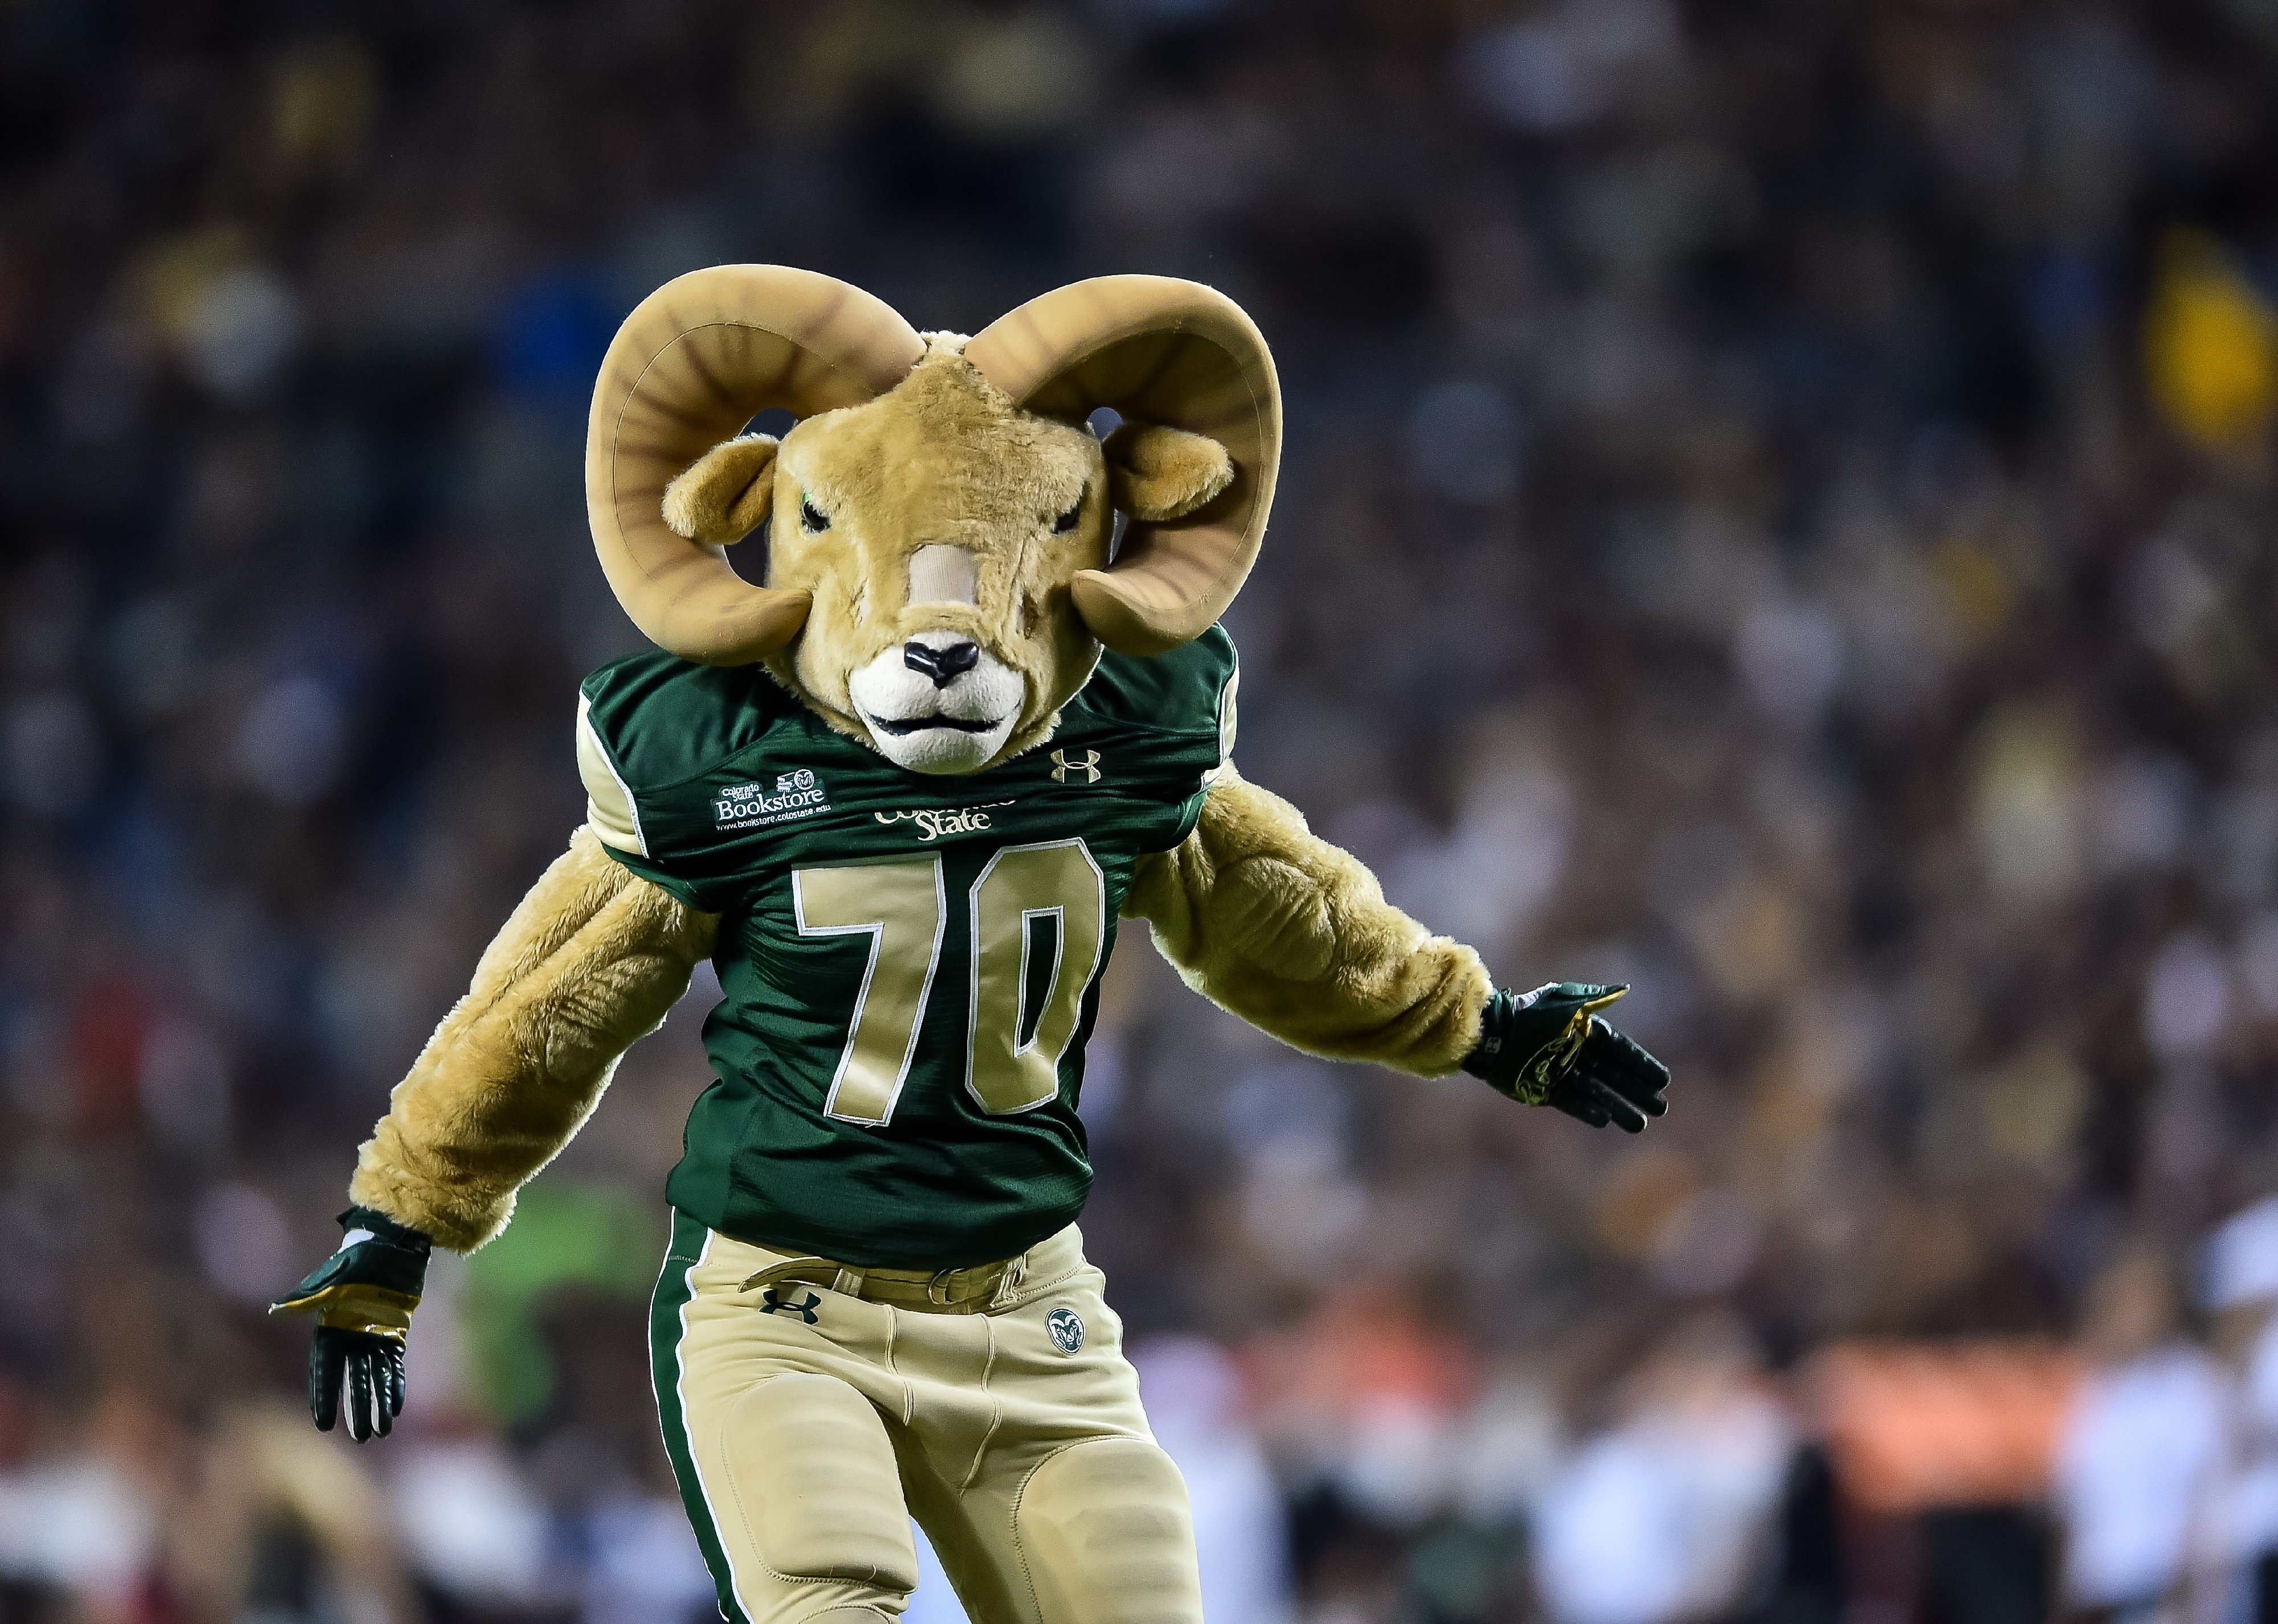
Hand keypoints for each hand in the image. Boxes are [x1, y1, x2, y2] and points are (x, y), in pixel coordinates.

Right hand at [270, 1206, 429, 1440]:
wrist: (391, 1244)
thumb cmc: (358, 1260)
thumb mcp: (333, 1279)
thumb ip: (307, 1298)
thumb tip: (275, 1310)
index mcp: (329, 1329)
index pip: (325, 1370)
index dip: (324, 1396)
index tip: (324, 1424)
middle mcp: (349, 1337)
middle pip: (352, 1380)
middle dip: (356, 1408)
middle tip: (363, 1438)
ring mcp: (373, 1336)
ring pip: (374, 1377)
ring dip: (377, 1403)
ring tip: (379, 1431)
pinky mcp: (395, 1331)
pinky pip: (393, 1365)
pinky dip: (394, 1384)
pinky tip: (395, 1407)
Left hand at [1463, 983, 1670, 1132]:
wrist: (1492, 1034)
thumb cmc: (1529, 1015)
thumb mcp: (1564, 1002)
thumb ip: (1594, 999)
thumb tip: (1625, 989)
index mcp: (1581, 1030)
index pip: (1619, 1050)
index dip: (1640, 1064)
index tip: (1662, 1080)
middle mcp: (1574, 1052)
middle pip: (1612, 1074)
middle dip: (1636, 1090)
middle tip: (1659, 1108)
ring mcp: (1559, 1072)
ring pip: (1596, 1092)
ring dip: (1618, 1106)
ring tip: (1639, 1124)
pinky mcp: (1543, 1089)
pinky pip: (1571, 1101)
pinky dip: (1588, 1109)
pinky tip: (1607, 1120)